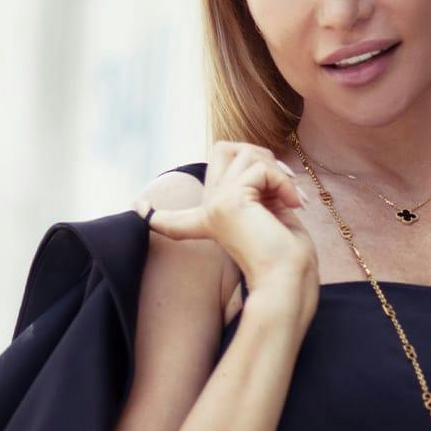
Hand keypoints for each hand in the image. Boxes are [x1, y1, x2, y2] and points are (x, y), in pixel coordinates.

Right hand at [147, 140, 317, 298]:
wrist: (289, 280)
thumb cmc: (290, 255)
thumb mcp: (271, 211)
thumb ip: (258, 184)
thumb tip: (255, 155)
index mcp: (215, 219)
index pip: (180, 212)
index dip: (158, 212)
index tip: (137, 208)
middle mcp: (209, 211)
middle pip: (227, 149)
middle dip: (262, 158)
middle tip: (285, 189)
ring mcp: (214, 205)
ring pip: (249, 154)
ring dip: (278, 173)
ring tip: (291, 200)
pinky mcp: (227, 203)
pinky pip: (261, 169)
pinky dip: (283, 182)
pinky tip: (292, 204)